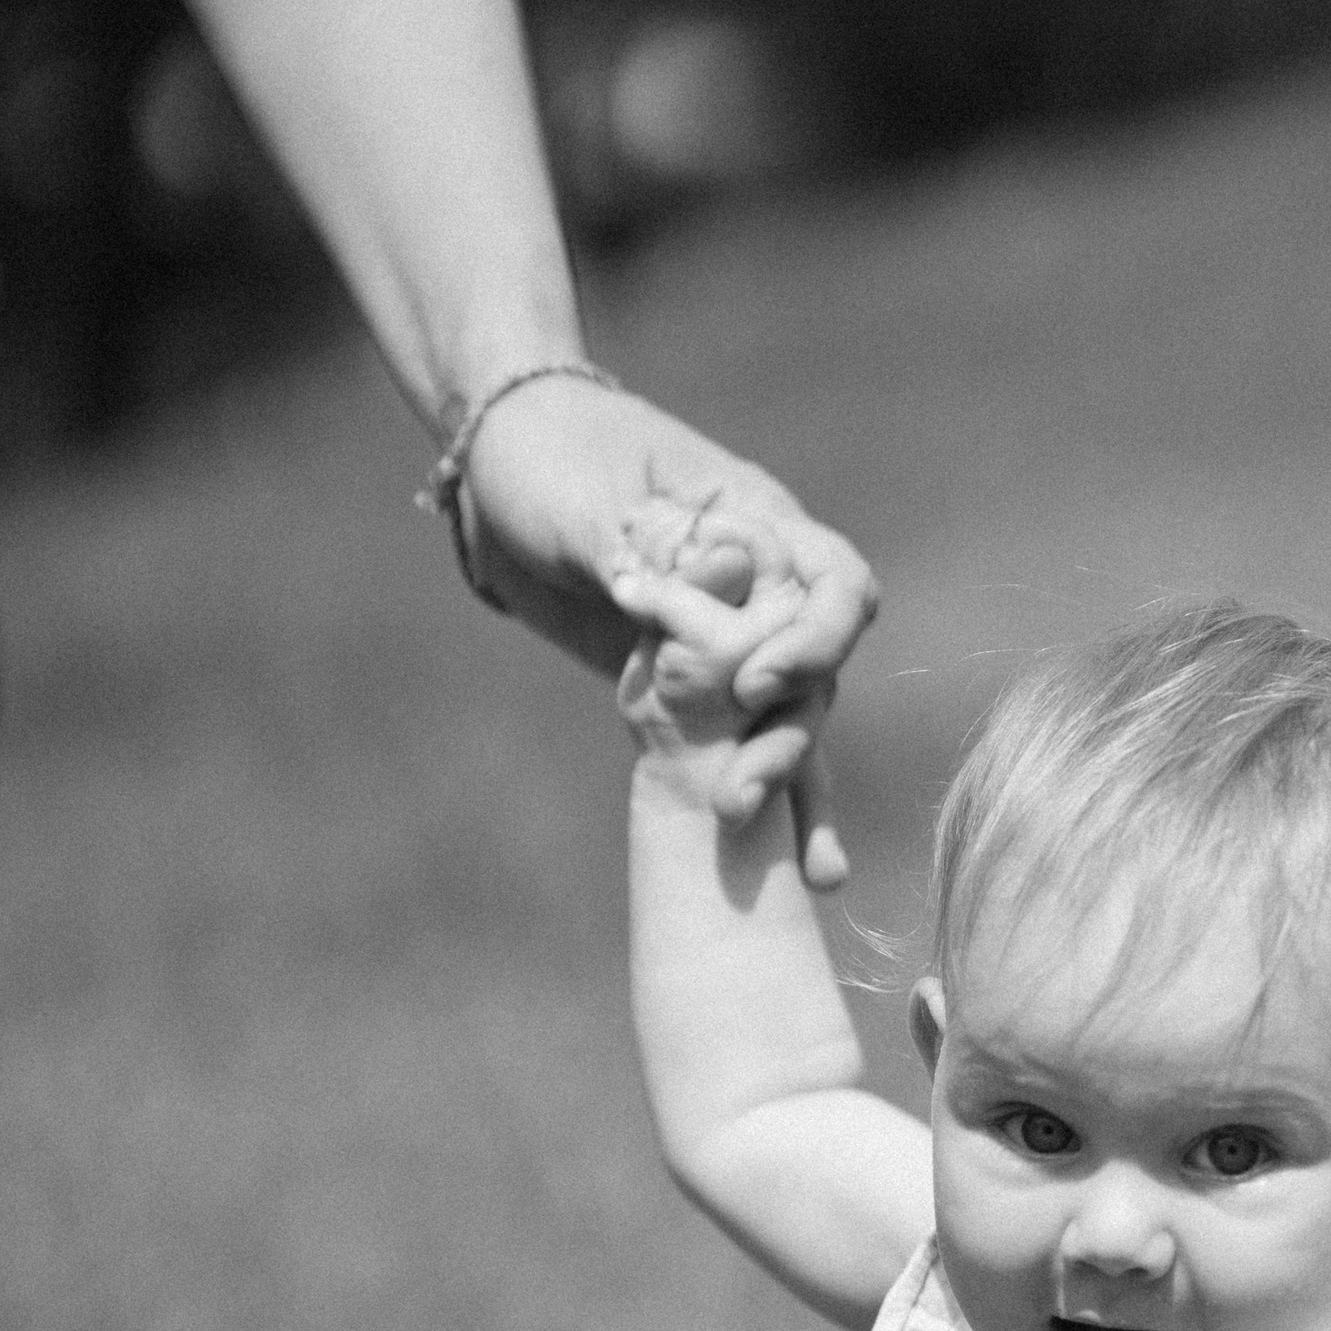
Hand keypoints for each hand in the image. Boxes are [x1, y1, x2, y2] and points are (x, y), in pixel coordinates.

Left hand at [459, 379, 873, 886]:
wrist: (496, 473)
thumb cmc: (549, 457)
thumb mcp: (589, 499)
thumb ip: (654, 549)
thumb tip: (731, 579)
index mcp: (758, 523)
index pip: (834, 584)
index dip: (814, 640)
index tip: (752, 687)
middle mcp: (765, 590)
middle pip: (818, 674)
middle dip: (787, 744)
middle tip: (737, 800)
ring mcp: (735, 644)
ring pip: (791, 724)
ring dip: (790, 790)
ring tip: (810, 872)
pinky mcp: (695, 692)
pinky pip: (741, 748)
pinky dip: (768, 801)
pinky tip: (806, 873)